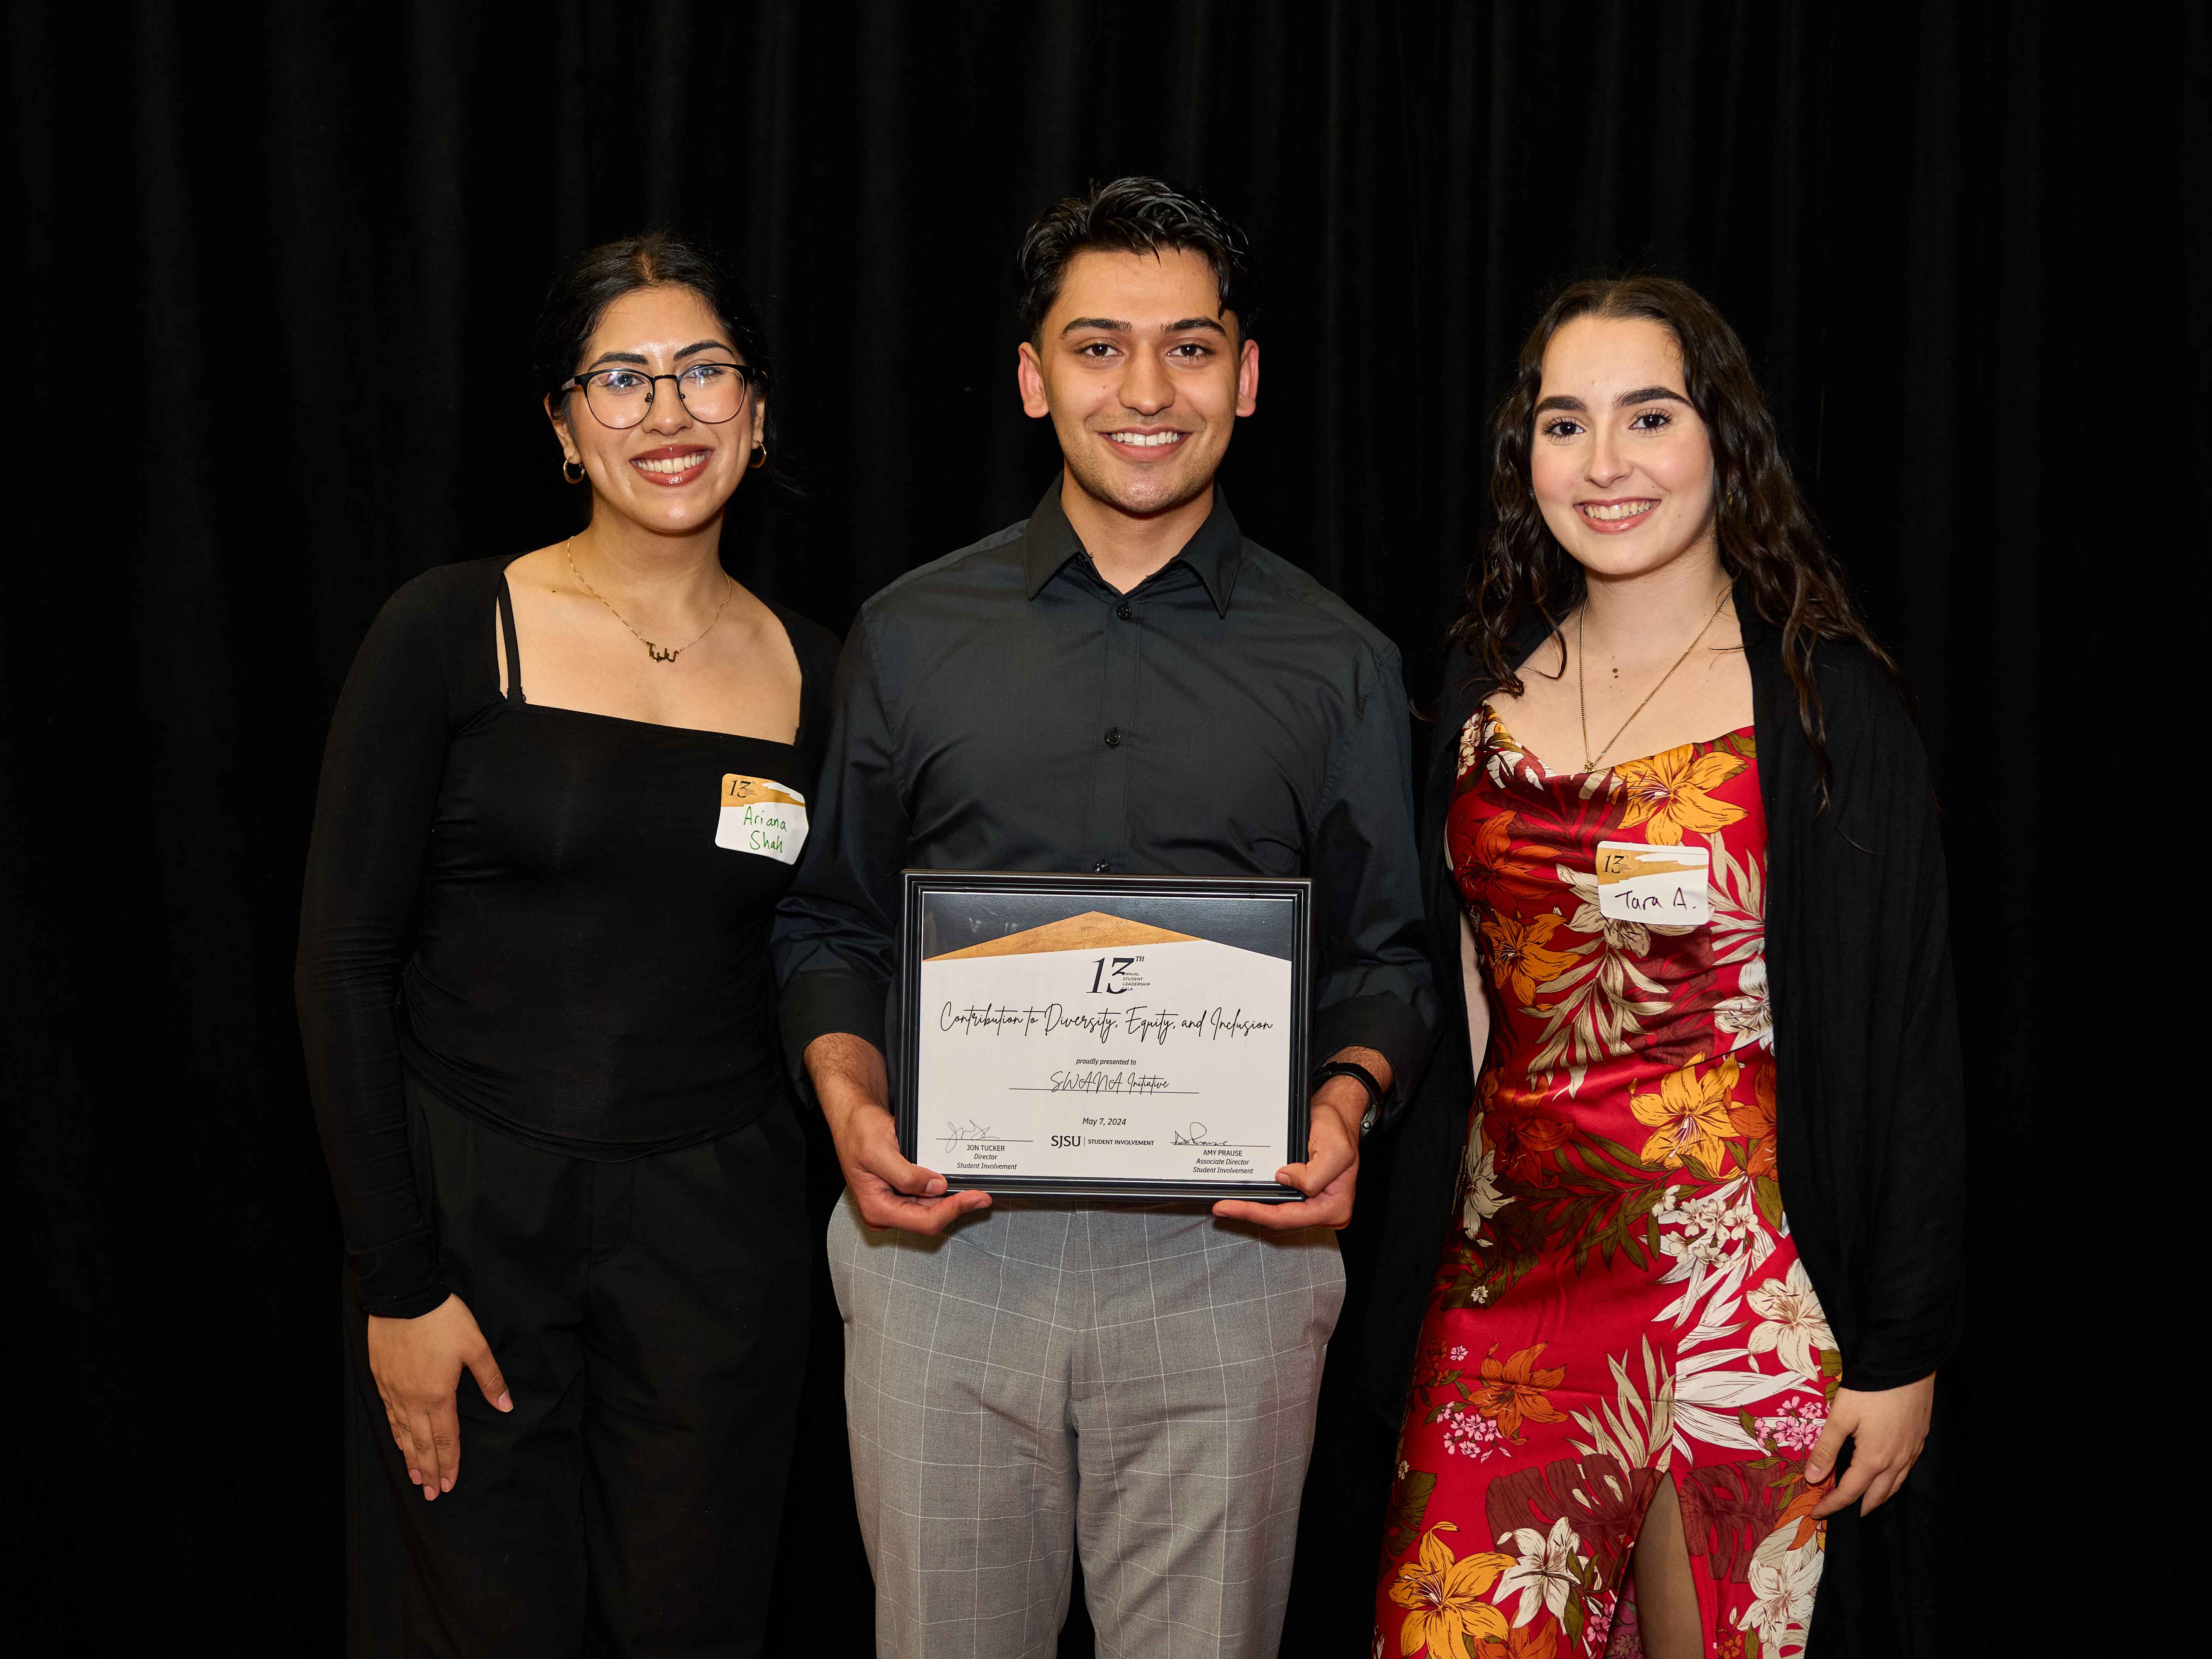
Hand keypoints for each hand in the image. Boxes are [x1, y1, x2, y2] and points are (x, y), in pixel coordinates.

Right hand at [366, 1293, 511, 1501]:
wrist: (405, 1297)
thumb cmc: (443, 1320)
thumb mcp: (475, 1346)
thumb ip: (490, 1378)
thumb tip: (506, 1405)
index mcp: (439, 1394)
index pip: (445, 1438)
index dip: (449, 1463)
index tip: (450, 1484)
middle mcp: (413, 1399)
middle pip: (422, 1444)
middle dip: (429, 1471)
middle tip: (433, 1494)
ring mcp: (394, 1391)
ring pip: (403, 1433)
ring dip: (410, 1458)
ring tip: (416, 1478)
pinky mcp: (382, 1379)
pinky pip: (389, 1415)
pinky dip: (396, 1434)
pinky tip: (399, 1443)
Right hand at [806, 1033, 990, 1235]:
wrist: (852, 1116)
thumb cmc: (857, 1129)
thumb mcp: (879, 1150)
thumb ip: (906, 1175)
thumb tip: (936, 1188)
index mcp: (877, 1207)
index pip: (924, 1220)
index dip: (953, 1211)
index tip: (976, 1198)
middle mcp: (886, 1210)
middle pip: (930, 1218)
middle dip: (957, 1207)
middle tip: (983, 1195)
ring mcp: (894, 1202)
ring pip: (931, 1209)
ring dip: (952, 1200)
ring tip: (974, 1189)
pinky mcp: (901, 1191)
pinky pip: (927, 1197)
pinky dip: (943, 1191)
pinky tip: (956, 1181)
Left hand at [1212, 1076, 1364, 1230]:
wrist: (1337, 1114)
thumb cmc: (1338, 1129)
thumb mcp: (1334, 1150)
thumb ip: (1313, 1174)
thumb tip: (1284, 1179)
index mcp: (1334, 1206)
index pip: (1289, 1217)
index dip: (1256, 1214)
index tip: (1230, 1207)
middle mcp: (1325, 1210)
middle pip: (1281, 1219)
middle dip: (1251, 1213)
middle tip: (1223, 1207)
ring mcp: (1314, 1204)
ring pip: (1279, 1212)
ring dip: (1254, 1208)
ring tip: (1229, 1205)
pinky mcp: (1305, 1194)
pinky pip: (1281, 1201)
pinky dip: (1263, 1199)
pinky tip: (1246, 1196)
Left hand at [1807, 1372, 1934, 1517]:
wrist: (1906, 1365)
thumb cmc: (1870, 1390)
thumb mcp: (1841, 1416)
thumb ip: (1826, 1449)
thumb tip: (1812, 1478)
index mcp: (1875, 1460)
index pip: (1850, 1493)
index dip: (1832, 1506)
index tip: (1816, 1514)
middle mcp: (1897, 1462)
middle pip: (1876, 1497)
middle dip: (1857, 1509)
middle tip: (1839, 1513)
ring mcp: (1912, 1452)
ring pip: (1894, 1487)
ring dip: (1876, 1498)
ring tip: (1860, 1501)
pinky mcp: (1919, 1441)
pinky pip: (1905, 1472)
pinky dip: (1891, 1482)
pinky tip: (1884, 1475)